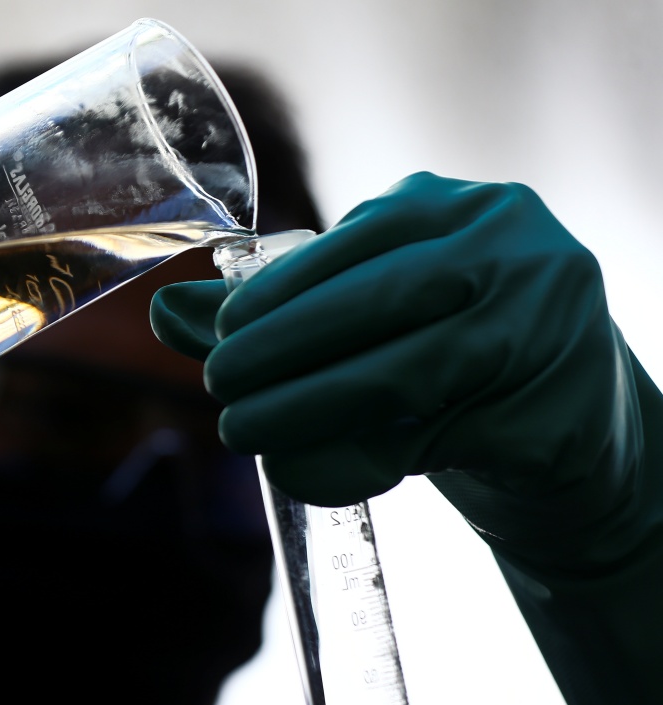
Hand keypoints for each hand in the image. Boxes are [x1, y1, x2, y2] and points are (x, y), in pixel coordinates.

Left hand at [152, 172, 662, 704]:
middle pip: (383, 297)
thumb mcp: (370, 318)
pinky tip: (307, 468)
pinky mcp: (552, 416)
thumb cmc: (450, 355)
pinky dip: (360, 457)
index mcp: (466, 212)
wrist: (565, 425)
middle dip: (284, 344)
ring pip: (405, 370)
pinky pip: (433, 440)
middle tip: (219, 384)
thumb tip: (163, 312)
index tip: (219, 333)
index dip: (281, 290)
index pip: (361, 241)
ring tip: (243, 429)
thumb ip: (271, 311)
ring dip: (307, 406)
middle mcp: (515, 256)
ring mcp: (547, 333)